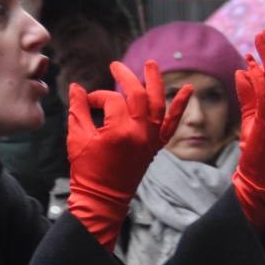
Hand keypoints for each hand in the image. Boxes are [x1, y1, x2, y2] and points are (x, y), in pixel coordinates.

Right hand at [66, 60, 192, 248]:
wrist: (102, 199)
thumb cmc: (87, 170)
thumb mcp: (77, 138)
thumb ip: (78, 110)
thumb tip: (77, 88)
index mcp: (119, 130)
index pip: (110, 100)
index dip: (96, 97)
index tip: (85, 102)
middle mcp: (140, 132)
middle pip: (137, 94)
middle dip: (125, 77)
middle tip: (115, 65)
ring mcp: (151, 139)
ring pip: (158, 103)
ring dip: (156, 81)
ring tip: (151, 64)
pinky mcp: (155, 146)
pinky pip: (172, 123)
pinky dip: (180, 106)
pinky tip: (188, 90)